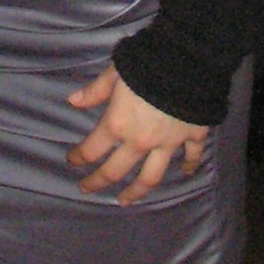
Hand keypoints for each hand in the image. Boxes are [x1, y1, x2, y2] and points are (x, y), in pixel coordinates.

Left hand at [65, 66, 209, 204]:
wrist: (188, 63)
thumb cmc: (146, 64)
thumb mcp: (115, 72)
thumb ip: (96, 90)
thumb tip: (73, 101)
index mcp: (118, 124)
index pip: (92, 149)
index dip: (79, 157)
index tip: (72, 161)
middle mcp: (140, 141)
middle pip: (116, 170)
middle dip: (98, 182)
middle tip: (87, 189)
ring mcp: (168, 143)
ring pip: (151, 176)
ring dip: (136, 191)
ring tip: (126, 201)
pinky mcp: (192, 136)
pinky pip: (191, 156)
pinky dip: (189, 165)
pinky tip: (186, 173)